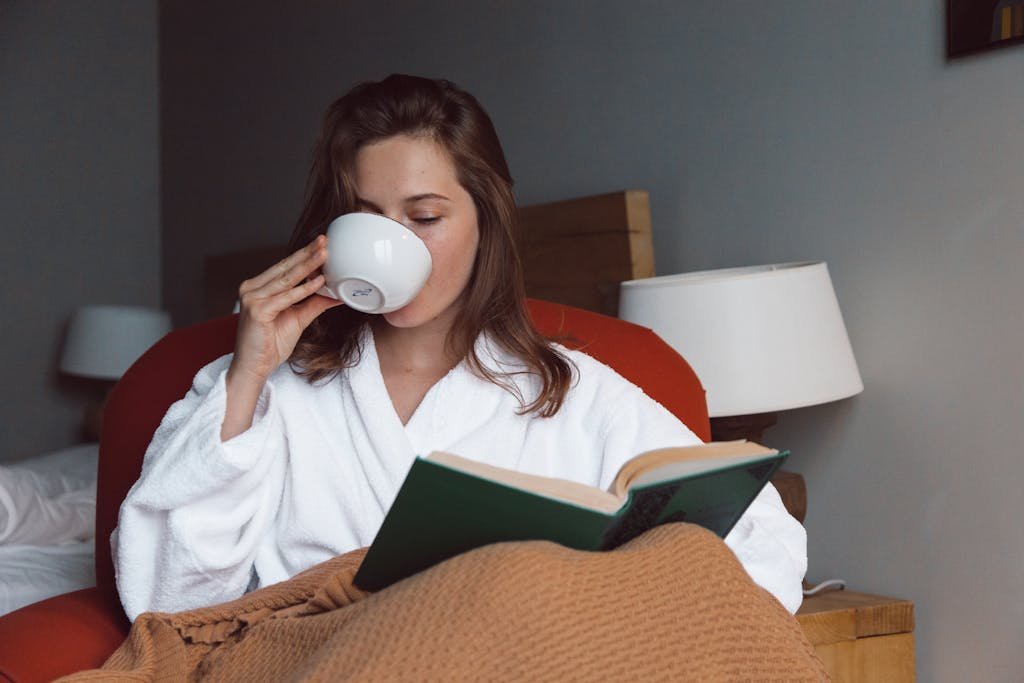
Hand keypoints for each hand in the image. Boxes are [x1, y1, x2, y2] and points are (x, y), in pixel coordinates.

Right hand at [222, 235, 340, 439]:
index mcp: (258, 287)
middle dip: (307, 254)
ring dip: (308, 265)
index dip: (304, 256)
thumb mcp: (297, 318)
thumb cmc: (270, 345)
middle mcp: (252, 289)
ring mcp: (252, 298)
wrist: (254, 367)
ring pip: (286, 279)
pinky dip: (304, 289)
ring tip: (325, 254)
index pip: (285, 268)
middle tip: (326, 241)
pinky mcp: (257, 310)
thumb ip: (314, 303)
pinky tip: (319, 281)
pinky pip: (286, 297)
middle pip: (285, 268)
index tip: (322, 245)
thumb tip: (335, 293)